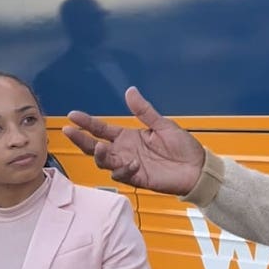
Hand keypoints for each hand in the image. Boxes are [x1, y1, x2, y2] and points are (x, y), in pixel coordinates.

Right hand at [62, 87, 204, 195]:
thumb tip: (130, 91)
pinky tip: (132, 162)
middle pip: (96, 147)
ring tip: (102, 148)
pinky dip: (124, 169)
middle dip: (81, 140)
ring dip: (101, 156)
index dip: (87, 123)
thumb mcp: (162, 125)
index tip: (72, 115)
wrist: (198, 167)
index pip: (102, 129)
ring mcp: (129, 166)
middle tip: (70, 131)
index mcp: (128, 137)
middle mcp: (124, 151)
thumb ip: (144, 111)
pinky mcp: (138, 178)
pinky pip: (123, 175)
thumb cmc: (182, 147)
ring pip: (105, 162)